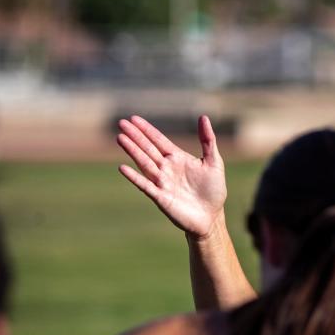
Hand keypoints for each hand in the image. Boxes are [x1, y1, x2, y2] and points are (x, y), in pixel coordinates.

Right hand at [117, 115, 227, 238]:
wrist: (211, 216)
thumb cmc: (213, 190)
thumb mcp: (214, 162)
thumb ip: (208, 140)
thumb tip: (203, 117)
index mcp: (178, 158)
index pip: (158, 140)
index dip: (147, 130)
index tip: (133, 118)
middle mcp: (167, 168)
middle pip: (148, 149)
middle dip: (135, 136)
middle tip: (121, 123)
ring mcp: (162, 182)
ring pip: (144, 163)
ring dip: (132, 151)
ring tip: (120, 138)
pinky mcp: (160, 197)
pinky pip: (145, 185)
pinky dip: (134, 177)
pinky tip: (122, 167)